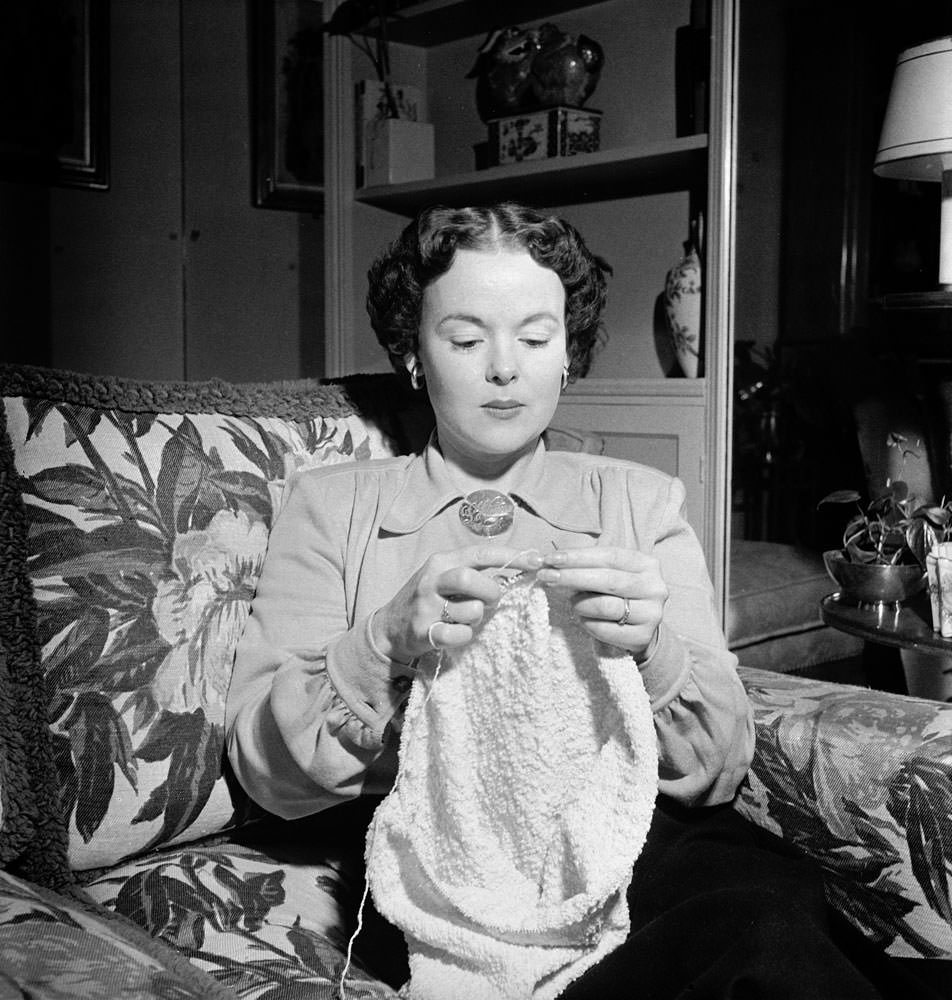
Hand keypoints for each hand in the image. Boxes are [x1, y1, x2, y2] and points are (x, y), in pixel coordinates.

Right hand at [371, 546, 543, 662]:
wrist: (389, 626)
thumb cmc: (427, 599)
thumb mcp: (446, 578)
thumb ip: (475, 573)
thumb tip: (509, 575)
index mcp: (442, 561)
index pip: (481, 553)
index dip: (512, 555)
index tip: (537, 560)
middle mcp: (432, 580)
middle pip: (471, 578)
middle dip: (490, 592)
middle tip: (491, 601)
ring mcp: (426, 606)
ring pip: (470, 610)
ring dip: (477, 618)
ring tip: (466, 618)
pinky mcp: (423, 631)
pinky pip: (458, 635)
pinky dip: (465, 636)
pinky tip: (457, 633)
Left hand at [537, 547, 667, 658]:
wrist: (639, 627)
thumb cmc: (615, 594)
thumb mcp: (605, 572)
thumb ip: (580, 564)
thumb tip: (540, 559)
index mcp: (646, 564)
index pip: (609, 556)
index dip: (579, 556)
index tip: (551, 558)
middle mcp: (654, 587)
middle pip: (608, 580)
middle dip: (572, 577)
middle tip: (545, 576)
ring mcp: (651, 613)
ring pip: (606, 606)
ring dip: (580, 604)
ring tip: (573, 603)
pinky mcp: (642, 637)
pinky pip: (605, 630)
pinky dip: (587, 624)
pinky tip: (584, 619)